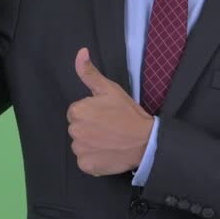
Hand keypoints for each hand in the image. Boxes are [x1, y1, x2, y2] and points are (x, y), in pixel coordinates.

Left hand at [67, 48, 154, 176]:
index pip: (76, 112)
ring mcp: (80, 151)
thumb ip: (90, 72)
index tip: (106, 116)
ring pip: (80, 145)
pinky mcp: (86, 166)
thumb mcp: (110, 89)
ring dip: (91, 144)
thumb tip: (80, 52)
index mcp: (77, 111)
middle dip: (89, 128)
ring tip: (109, 141)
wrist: (145, 141)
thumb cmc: (128, 114)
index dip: (91, 113)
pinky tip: (107, 153)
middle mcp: (74, 131)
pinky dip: (94, 159)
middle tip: (109, 128)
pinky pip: (85, 161)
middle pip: (77, 129)